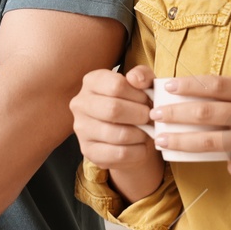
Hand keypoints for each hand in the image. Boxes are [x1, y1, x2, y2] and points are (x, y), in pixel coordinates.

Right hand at [70, 64, 164, 202]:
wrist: (127, 135)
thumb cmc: (134, 104)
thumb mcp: (142, 85)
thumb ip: (142, 75)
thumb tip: (136, 79)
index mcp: (92, 81)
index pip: (116, 85)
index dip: (138, 94)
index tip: (146, 100)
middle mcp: (80, 103)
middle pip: (114, 109)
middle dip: (140, 115)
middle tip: (150, 118)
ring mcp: (81, 129)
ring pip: (118, 134)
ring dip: (140, 134)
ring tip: (145, 131)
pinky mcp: (88, 151)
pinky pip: (119, 154)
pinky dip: (137, 151)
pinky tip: (140, 145)